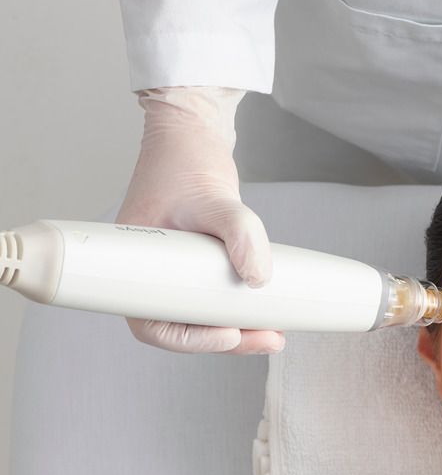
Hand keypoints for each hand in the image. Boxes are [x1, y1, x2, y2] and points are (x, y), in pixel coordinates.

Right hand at [115, 85, 284, 354]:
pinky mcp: (193, 263)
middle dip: (227, 340)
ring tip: (275, 333)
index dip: (189, 340)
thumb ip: (239, 232)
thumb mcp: (216, 197)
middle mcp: (149, 272)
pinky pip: (211, 296)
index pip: (152, 323)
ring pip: (200, 316)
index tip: (229, 334)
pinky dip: (236, 308)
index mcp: (134, 265)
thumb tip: (258, 279)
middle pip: (182, 327)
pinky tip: (267, 312)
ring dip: (237, 329)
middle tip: (269, 339)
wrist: (193, 134)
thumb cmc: (186, 160)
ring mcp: (171, 269)